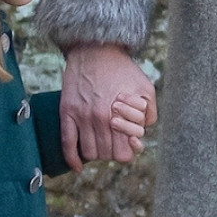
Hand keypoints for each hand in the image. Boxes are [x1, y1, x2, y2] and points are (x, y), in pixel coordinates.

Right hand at [61, 44, 157, 170]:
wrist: (94, 49)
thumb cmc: (122, 69)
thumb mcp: (145, 89)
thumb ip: (149, 114)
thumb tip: (142, 133)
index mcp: (119, 116)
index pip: (123, 154)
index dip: (127, 152)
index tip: (127, 145)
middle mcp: (98, 119)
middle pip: (105, 155)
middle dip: (112, 152)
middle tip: (114, 142)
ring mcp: (80, 116)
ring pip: (88, 152)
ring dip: (96, 153)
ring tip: (100, 144)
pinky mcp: (66, 111)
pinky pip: (67, 142)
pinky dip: (72, 158)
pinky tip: (78, 166)